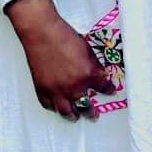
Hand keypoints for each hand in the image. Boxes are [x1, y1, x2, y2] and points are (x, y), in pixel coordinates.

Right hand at [5, 0, 116, 120]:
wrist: (41, 33)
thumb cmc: (65, 37)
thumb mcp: (87, 50)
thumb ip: (94, 65)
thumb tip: (100, 74)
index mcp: (88, 75)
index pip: (103, 88)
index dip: (108, 90)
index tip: (110, 92)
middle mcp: (73, 87)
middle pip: (85, 106)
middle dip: (91, 112)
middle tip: (93, 115)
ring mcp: (56, 90)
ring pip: (66, 111)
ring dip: (73, 116)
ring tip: (76, 117)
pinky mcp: (41, 89)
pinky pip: (48, 105)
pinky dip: (54, 108)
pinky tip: (58, 108)